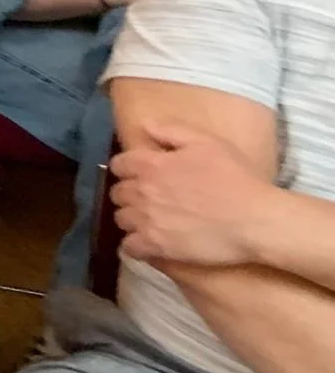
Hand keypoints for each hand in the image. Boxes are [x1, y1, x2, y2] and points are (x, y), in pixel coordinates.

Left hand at [110, 119, 274, 266]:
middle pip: (118, 192)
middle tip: (147, 198)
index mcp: (150, 165)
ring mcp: (146, 220)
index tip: (139, 173)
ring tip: (148, 220)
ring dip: (131, 218)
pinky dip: (135, 245)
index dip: (127, 168)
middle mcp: (142, 192)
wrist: (254, 219)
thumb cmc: (235, 178)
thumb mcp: (206, 142)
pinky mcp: (156, 246)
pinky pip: (129, 247)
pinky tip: (147, 243)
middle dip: (129, 193)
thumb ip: (170, 131)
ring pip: (121, 219)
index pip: (119, 164)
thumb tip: (144, 125)